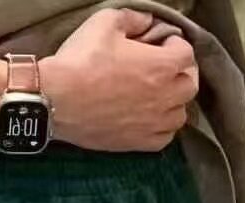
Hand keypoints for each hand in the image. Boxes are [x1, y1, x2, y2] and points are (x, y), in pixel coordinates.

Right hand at [39, 9, 199, 151]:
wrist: (56, 100)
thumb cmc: (80, 60)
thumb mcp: (105, 22)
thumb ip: (133, 18)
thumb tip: (146, 22)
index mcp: (162, 66)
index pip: (187, 54)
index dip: (175, 45)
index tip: (160, 44)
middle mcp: (164, 97)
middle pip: (189, 86)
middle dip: (179, 74)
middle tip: (162, 69)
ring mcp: (152, 123)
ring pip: (180, 115)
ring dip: (173, 103)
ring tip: (157, 96)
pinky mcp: (137, 143)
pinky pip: (164, 139)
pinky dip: (162, 128)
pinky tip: (150, 119)